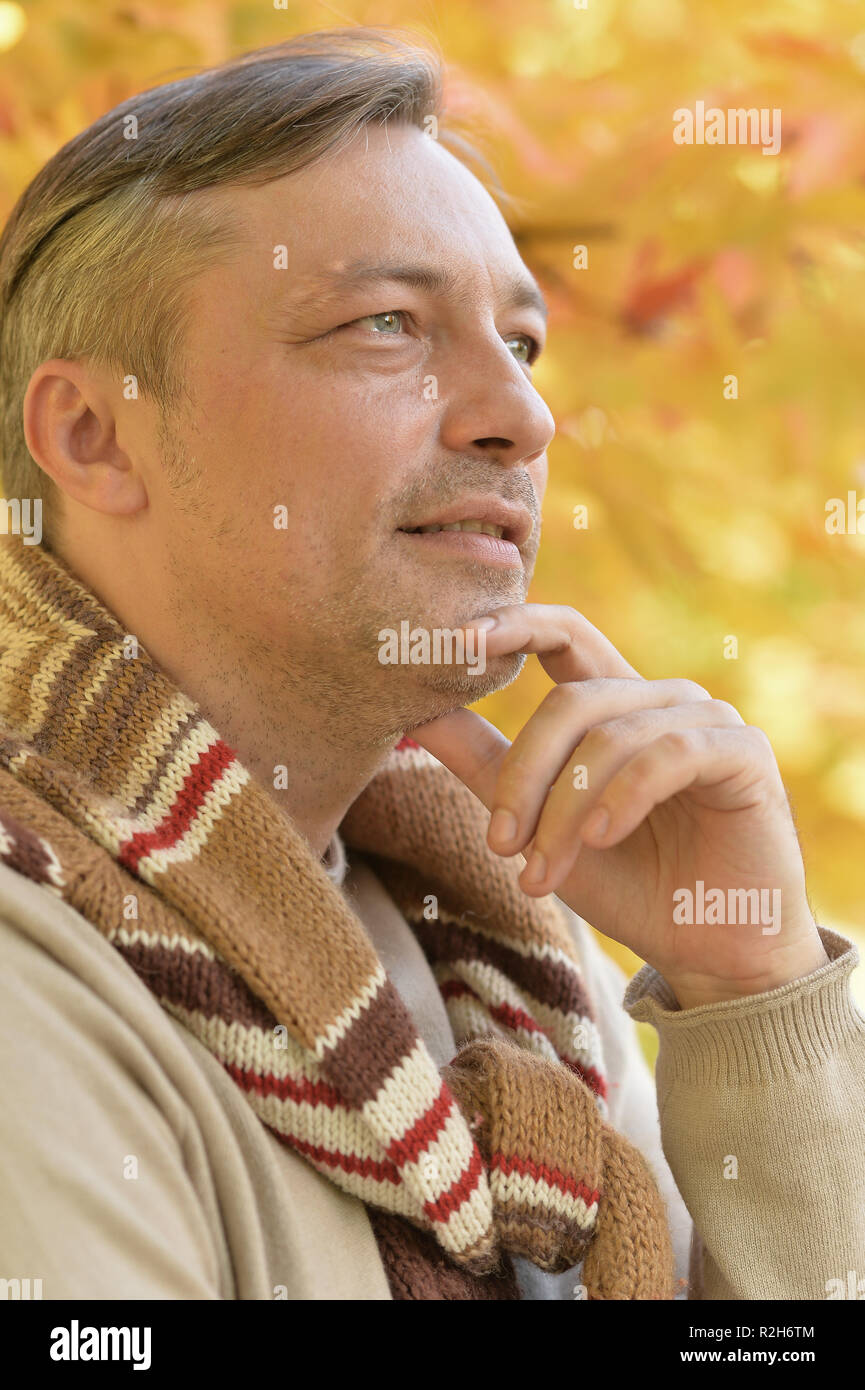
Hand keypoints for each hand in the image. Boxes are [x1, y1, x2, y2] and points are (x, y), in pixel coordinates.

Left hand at [407, 604, 828, 1009]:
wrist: (710, 953)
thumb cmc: (627, 884)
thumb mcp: (539, 825)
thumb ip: (486, 765)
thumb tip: (420, 711)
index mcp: (613, 706)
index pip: (564, 636)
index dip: (514, 624)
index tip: (457, 640)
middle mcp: (660, 700)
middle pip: (571, 701)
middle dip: (523, 774)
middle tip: (499, 844)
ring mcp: (708, 720)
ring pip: (610, 737)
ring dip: (564, 813)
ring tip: (543, 874)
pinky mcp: (744, 753)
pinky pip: (669, 753)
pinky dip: (623, 796)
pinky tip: (601, 840)